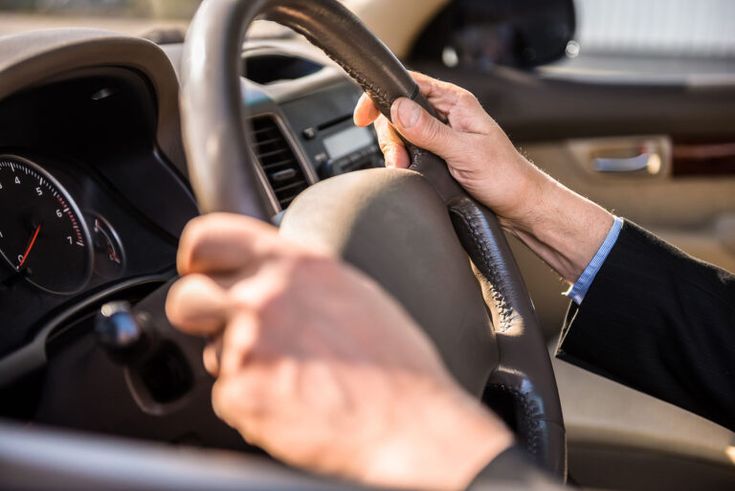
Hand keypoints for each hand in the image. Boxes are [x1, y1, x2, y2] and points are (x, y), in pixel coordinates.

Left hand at [166, 213, 512, 489]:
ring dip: (234, 361)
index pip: (206, 236)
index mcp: (295, 264)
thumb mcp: (352, 291)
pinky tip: (291, 400)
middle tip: (228, 329)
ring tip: (288, 373)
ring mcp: (247, 347)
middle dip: (199, 315)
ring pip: (206, 350)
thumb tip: (272, 272)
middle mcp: (264, 298)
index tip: (203, 271)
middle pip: (184, 296)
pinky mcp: (240, 394)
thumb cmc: (395, 364)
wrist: (407, 424)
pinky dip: (250, 401)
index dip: (197, 258)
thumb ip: (301, 275)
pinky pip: (226, 394)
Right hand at [354, 72, 613, 282]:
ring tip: (407, 167)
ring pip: (401, 134)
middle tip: (398, 157)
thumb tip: (399, 109)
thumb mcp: (465, 152)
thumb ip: (430, 131)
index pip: (409, 84)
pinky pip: (409, 151)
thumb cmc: (505, 177)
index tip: (364, 116)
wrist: (519, 206)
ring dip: (397, 152)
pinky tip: (412, 172)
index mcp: (455, 103)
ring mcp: (441, 135)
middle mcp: (446, 115)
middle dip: (391, 135)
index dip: (383, 96)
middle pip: (398, 111)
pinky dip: (404, 162)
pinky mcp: (438, 154)